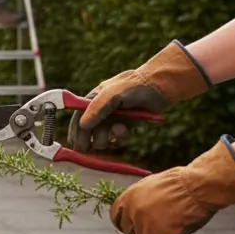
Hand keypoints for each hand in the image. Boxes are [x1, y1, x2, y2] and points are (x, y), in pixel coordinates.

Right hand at [68, 41, 211, 152]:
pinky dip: (120, 138)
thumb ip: (96, 109)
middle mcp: (99, 113)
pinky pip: (117, 140)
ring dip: (107, 138)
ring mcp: (112, 121)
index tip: (78, 144)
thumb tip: (83, 126)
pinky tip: (125, 130)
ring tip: (117, 129)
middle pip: (87, 134)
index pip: (77, 120)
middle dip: (90, 140)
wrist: (158, 87)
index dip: (76, 133)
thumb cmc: (132, 87)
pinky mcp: (125, 127)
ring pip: (102, 139)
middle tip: (92, 146)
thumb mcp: (111, 94)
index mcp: (91, 102)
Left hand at [110, 138, 234, 233]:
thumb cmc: (181, 183)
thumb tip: (135, 209)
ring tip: (172, 228)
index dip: (126, 223)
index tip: (135, 226)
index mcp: (128, 197)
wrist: (197, 187)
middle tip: (158, 228)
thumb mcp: (151, 185)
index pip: (116, 217)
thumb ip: (140, 199)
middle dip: (142, 231)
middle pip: (130, 231)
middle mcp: (132, 211)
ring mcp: (144, 225)